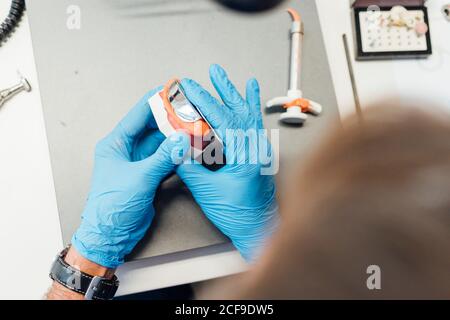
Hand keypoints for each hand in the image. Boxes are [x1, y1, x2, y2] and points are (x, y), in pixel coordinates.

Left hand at [72, 88, 190, 267]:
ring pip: (161, 143)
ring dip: (177, 137)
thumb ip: (163, 157)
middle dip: (172, 119)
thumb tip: (181, 139)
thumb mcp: (140, 178)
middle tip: (191, 110)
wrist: (110, 235)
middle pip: (152, 127)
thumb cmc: (112, 208)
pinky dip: (177, 154)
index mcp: (116, 144)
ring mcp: (139, 163)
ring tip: (195, 128)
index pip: (138, 115)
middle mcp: (127, 150)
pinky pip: (166, 158)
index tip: (172, 89)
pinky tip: (189, 148)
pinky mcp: (148, 175)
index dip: (156, 101)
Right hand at [177, 64, 278, 261]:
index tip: (190, 87)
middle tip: (214, 71)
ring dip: (237, 95)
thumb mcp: (207, 192)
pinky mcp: (257, 154)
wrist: (258, 228)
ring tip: (230, 78)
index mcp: (246, 155)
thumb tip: (176, 149)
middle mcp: (256, 149)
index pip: (222, 120)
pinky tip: (251, 97)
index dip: (204, 101)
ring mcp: (259, 150)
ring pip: (248, 116)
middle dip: (224, 90)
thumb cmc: (237, 214)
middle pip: (239, 111)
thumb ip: (190, 168)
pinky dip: (251, 109)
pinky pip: (253, 126)